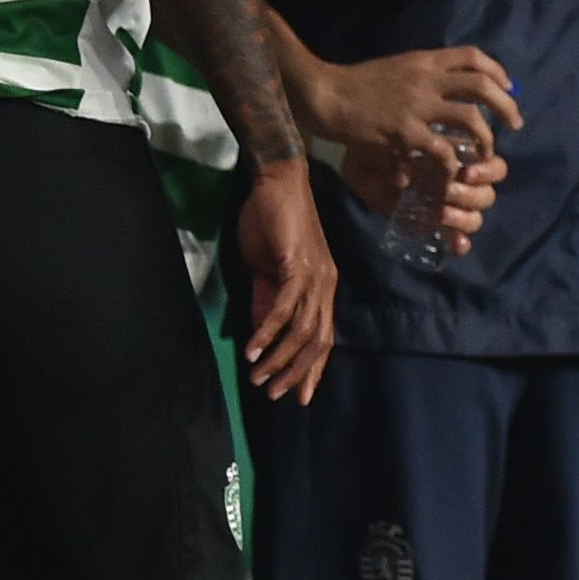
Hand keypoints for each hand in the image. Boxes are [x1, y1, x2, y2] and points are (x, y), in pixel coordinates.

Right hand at [231, 155, 336, 403]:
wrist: (274, 182)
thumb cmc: (272, 222)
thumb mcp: (267, 270)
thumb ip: (267, 301)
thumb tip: (263, 335)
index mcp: (322, 287)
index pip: (323, 337)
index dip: (312, 369)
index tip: (298, 397)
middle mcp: (325, 285)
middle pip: (317, 341)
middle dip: (295, 372)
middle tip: (273, 394)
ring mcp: (315, 276)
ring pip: (302, 330)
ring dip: (278, 359)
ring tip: (257, 378)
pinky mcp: (297, 266)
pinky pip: (284, 309)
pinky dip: (267, 333)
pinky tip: (252, 351)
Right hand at [312, 47, 520, 251]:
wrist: (324, 93)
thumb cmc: (355, 83)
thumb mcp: (395, 68)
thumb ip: (420, 75)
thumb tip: (442, 86)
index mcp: (424, 61)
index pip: (472, 56)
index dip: (497, 71)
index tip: (507, 87)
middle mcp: (426, 79)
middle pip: (482, 86)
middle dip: (506, 105)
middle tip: (516, 123)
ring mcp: (417, 106)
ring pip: (471, 117)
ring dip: (487, 137)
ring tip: (489, 153)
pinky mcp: (404, 132)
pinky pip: (441, 150)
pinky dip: (453, 164)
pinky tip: (453, 172)